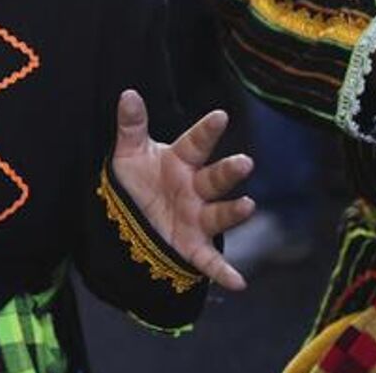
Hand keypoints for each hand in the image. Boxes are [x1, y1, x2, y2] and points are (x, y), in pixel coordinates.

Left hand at [110, 93, 254, 291]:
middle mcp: (196, 189)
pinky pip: (209, 260)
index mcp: (182, 162)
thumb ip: (131, 126)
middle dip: (229, 172)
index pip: (196, 143)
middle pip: (215, 178)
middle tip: (244, 162)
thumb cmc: (138, 180)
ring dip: (234, 212)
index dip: (207, 130)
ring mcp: (197, 217)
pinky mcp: (192, 245)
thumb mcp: (130, 153)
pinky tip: (238, 282)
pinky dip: (223, 271)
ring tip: (247, 205)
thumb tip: (127, 93)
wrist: (129, 220)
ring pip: (219, 214)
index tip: (220, 116)